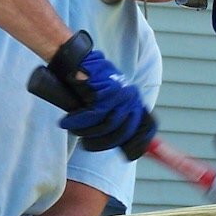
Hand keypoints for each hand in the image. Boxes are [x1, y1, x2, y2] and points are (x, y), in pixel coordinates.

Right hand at [41, 33, 155, 158]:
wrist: (76, 60)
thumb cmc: (89, 83)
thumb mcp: (108, 102)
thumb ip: (116, 119)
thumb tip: (120, 143)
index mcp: (135, 101)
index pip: (147, 129)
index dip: (138, 145)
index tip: (127, 155)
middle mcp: (132, 98)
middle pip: (124, 133)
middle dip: (102, 143)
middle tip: (87, 144)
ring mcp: (121, 95)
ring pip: (107, 126)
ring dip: (86, 132)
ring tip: (73, 129)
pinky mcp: (106, 92)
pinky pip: (93, 116)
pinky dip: (78, 122)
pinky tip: (68, 121)